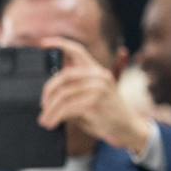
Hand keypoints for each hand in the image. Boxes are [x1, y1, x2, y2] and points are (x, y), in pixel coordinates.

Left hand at [38, 38, 152, 152]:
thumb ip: (76, 87)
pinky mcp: (94, 103)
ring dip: (50, 110)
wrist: (127, 127)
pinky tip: (52, 123)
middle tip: (42, 105)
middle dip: (48, 91)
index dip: (60, 43)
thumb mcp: (94, 94)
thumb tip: (49, 91)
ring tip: (44, 120)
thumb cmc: (107, 112)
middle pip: (63, 77)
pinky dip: (56, 117)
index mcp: (97, 70)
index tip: (43, 43)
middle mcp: (98, 76)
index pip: (77, 51)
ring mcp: (97, 89)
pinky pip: (67, 108)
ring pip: (62, 96)